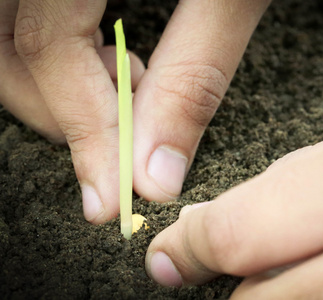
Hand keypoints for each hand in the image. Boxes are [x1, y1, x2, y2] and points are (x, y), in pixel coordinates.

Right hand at [0, 0, 270, 223]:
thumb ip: (194, 73)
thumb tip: (158, 171)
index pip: (42, 45)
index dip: (82, 131)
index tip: (114, 197)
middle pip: (5, 48)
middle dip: (63, 111)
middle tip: (123, 139)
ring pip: (7, 36)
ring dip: (58, 84)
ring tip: (128, 89)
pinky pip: (30, 18)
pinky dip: (61, 52)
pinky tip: (111, 56)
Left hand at [145, 78, 322, 298]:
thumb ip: (277, 189)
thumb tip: (205, 221)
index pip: (239, 235)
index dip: (189, 247)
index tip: (168, 255)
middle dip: (228, 284)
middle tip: (212, 262)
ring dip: (268, 294)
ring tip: (277, 260)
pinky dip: (304, 297)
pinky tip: (315, 272)